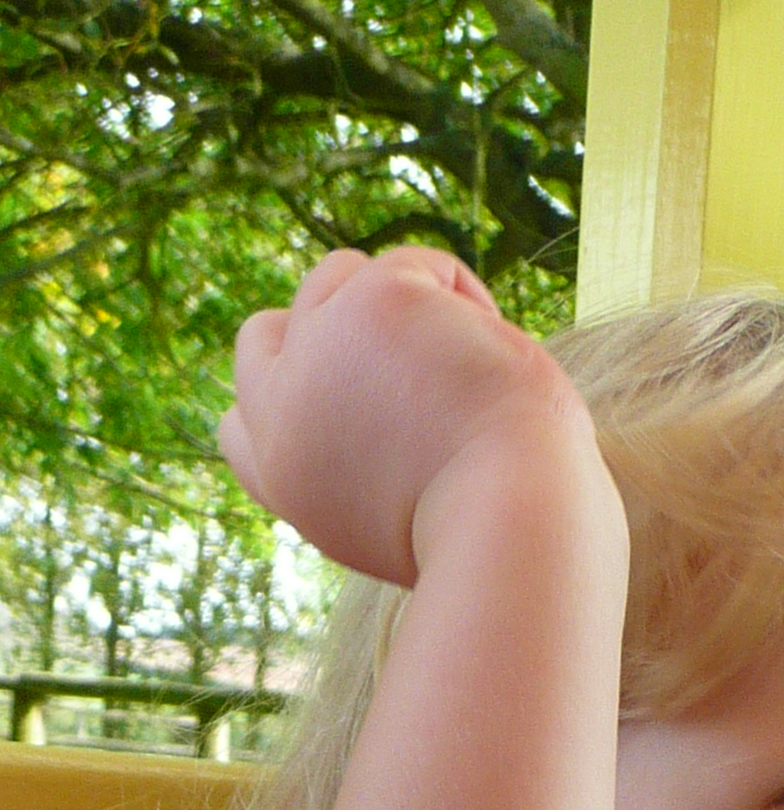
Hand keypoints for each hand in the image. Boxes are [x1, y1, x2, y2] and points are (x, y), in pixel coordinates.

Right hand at [218, 245, 592, 584]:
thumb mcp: (405, 523)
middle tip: (414, 375)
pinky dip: (467, 303)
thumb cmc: (497, 543)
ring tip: (468, 377)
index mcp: (289, 483)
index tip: (358, 411)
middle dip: (334, 335)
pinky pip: (421, 266)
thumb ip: (369, 471)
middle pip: (264, 335)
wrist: (515, 530)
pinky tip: (495, 361)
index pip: (242, 423)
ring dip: (407, 309)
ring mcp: (319, 352)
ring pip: (340, 278)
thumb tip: (390, 407)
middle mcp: (282, 418)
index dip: (293, 398)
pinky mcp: (374, 302)